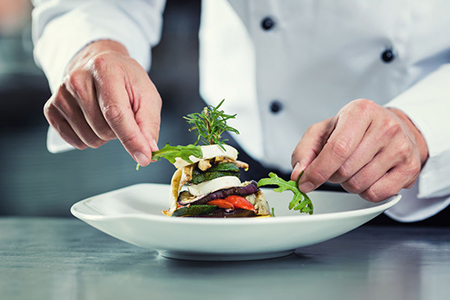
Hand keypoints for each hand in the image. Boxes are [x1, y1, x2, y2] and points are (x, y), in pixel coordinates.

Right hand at [43, 40, 160, 165]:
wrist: (99, 62)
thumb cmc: (126, 80)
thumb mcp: (146, 95)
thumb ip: (149, 124)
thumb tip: (148, 152)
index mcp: (105, 70)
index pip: (115, 113)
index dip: (131, 139)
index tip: (144, 158)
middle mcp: (77, 79)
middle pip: (103, 130)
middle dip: (119, 132)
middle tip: (122, 115)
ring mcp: (61, 94)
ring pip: (88, 138)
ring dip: (104, 136)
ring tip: (106, 115)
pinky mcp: (51, 107)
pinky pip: (72, 141)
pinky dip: (87, 139)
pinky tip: (92, 122)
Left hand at [291, 99, 428, 201]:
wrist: (393, 127)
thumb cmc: (355, 129)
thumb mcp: (325, 130)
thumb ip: (305, 151)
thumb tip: (298, 174)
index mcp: (360, 112)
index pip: (337, 149)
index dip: (317, 171)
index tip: (305, 183)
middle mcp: (385, 127)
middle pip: (346, 170)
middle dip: (333, 176)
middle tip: (336, 167)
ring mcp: (401, 147)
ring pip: (360, 184)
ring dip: (348, 184)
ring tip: (353, 169)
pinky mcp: (410, 167)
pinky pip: (377, 195)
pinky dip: (365, 192)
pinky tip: (368, 177)